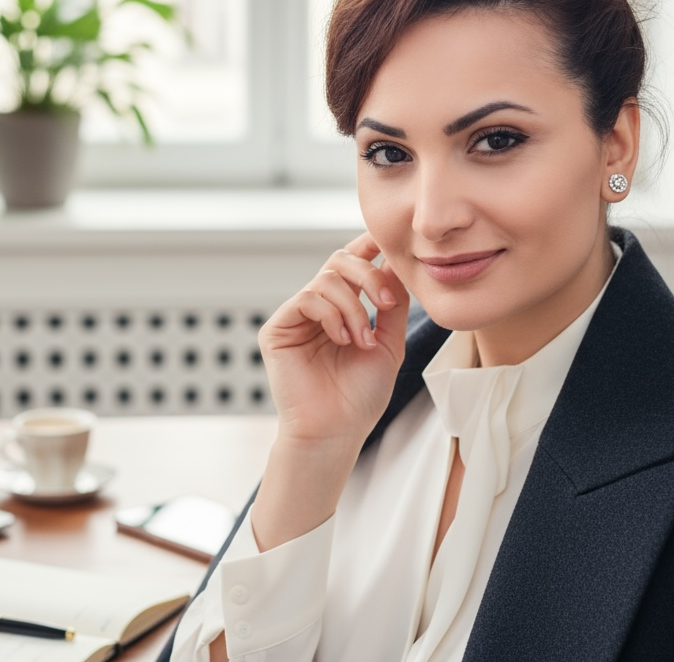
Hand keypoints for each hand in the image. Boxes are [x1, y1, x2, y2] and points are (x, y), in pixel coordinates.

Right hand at [258, 232, 409, 449]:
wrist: (336, 432)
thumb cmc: (360, 396)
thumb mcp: (389, 344)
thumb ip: (393, 304)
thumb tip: (396, 262)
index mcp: (342, 308)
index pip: (353, 264)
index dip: (369, 246)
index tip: (389, 241)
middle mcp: (318, 308)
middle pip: (339, 261)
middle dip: (368, 275)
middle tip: (386, 302)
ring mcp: (296, 317)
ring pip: (326, 278)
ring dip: (353, 306)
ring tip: (361, 340)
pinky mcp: (277, 329)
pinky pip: (307, 297)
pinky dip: (332, 314)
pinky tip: (341, 339)